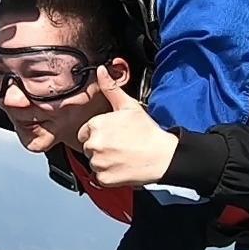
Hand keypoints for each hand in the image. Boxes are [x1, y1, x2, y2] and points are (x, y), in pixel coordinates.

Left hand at [76, 67, 178, 187]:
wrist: (163, 156)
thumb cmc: (147, 131)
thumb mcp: (129, 106)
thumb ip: (111, 88)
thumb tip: (101, 70)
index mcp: (96, 125)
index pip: (86, 131)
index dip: (100, 132)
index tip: (114, 134)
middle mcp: (93, 144)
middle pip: (88, 147)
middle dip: (100, 146)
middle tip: (120, 144)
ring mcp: (98, 163)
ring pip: (94, 162)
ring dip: (104, 161)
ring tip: (122, 155)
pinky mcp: (104, 179)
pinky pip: (99, 177)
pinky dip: (109, 174)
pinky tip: (122, 166)